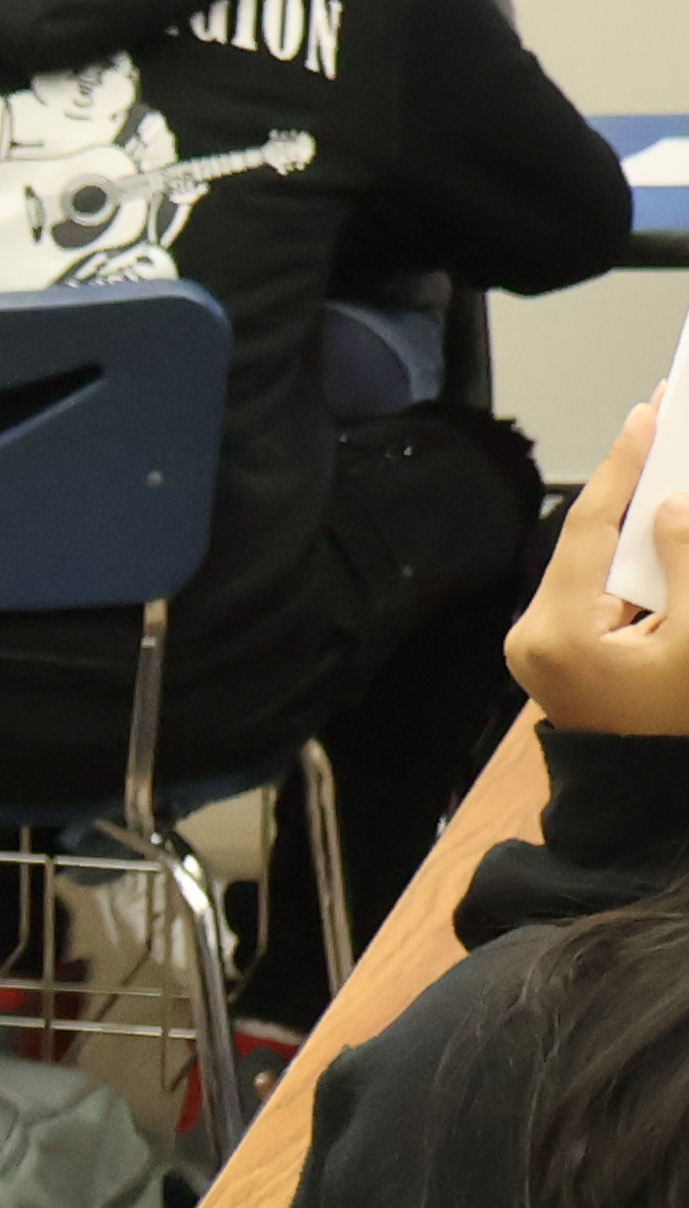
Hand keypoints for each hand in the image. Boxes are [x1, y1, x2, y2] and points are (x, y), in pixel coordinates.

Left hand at [516, 399, 688, 729]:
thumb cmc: (675, 726)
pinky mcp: (555, 651)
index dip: (623, 466)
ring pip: (591, 559)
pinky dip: (628, 556)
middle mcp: (533, 634)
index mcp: (559, 632)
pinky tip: (656, 524)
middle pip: (587, 538)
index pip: (590, 528)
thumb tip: (674, 506)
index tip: (647, 412)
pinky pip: (594, 585)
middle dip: (629, 485)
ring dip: (630, 518)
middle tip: (661, 422)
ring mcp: (538, 644)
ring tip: (663, 462)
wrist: (643, 795)